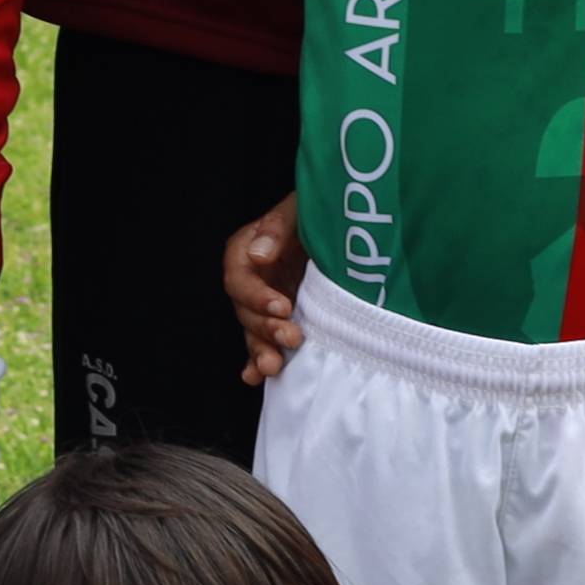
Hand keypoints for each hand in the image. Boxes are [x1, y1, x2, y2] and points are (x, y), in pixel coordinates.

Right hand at [219, 197, 306, 385]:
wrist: (344, 227)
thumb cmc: (315, 208)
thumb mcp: (299, 208)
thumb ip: (278, 227)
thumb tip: (259, 254)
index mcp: (246, 250)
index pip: (240, 278)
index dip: (257, 296)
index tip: (281, 306)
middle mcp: (250, 278)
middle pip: (246, 310)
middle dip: (266, 327)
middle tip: (292, 337)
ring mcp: (263, 300)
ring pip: (253, 330)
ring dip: (260, 350)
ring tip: (272, 367)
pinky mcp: (277, 317)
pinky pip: (262, 340)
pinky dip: (258, 359)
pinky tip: (256, 376)